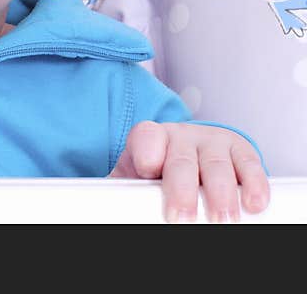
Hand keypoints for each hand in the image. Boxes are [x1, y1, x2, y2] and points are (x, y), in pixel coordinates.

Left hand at [109, 121, 269, 222]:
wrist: (185, 160)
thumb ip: (124, 190)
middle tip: (181, 217)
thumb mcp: (134, 178)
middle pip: (181, 160)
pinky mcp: (240, 150)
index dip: (147, 154)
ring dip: (220, 193)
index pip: (146, 138)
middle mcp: (181, 136)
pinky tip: (253, 203)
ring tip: (222, 219)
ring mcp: (212, 141)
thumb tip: (103, 211)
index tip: (148, 171)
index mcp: (151, 137)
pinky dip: (254, 185)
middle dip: (182, 190)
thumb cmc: (156, 174)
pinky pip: (249, 164)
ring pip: (216, 164)